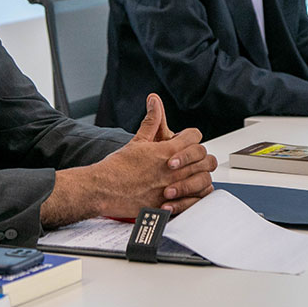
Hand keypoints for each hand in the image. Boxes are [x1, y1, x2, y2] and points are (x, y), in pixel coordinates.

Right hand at [41, 94, 216, 226]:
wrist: (102, 190)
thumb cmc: (117, 167)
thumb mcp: (137, 140)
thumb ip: (151, 121)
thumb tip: (154, 101)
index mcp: (167, 151)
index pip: (195, 137)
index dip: (191, 136)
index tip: (186, 140)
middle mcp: (173, 170)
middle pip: (205, 158)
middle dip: (200, 156)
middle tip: (192, 158)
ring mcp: (173, 189)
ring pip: (204, 180)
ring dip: (200, 176)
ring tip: (192, 174)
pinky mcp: (169, 205)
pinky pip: (195, 202)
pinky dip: (196, 196)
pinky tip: (190, 192)